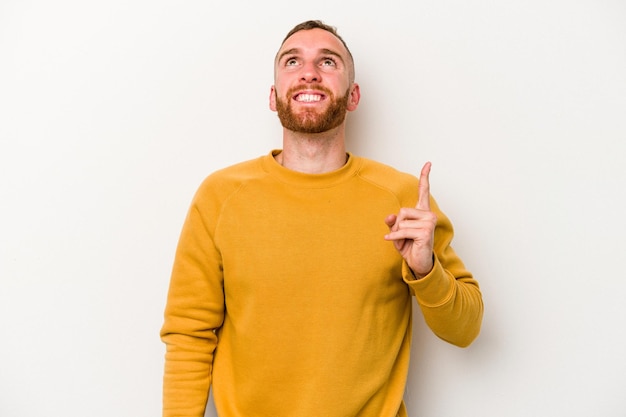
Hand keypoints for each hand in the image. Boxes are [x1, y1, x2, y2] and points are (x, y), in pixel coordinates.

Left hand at [384, 162, 436, 277]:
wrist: (418, 263)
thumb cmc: (409, 246)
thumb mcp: (397, 232)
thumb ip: (393, 223)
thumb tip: (390, 217)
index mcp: (422, 212)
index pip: (423, 191)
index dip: (425, 177)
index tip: (428, 163)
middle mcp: (428, 215)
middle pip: (402, 211)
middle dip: (397, 225)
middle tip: (403, 236)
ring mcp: (429, 223)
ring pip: (401, 222)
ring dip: (397, 233)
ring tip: (405, 241)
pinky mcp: (425, 232)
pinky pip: (402, 231)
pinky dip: (395, 238)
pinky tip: (397, 243)